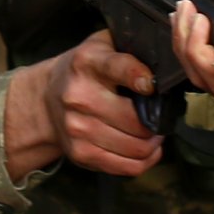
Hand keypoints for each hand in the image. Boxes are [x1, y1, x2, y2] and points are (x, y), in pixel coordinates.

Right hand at [2, 28, 164, 181]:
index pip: (118, 68)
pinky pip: (128, 167)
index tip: (152, 85)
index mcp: (88, 62)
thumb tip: (167, 66)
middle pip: (135, 120)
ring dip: (154, 143)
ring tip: (154, 133)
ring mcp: (77, 128)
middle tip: (162, 117)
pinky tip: (148, 149)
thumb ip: (131, 49)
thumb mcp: (103, 46)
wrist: (45, 98)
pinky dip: (146, 160)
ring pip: (136, 147)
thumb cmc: (86, 71)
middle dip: (157, 121)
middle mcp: (79, 96)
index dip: (140, 77)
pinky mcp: (80, 153)